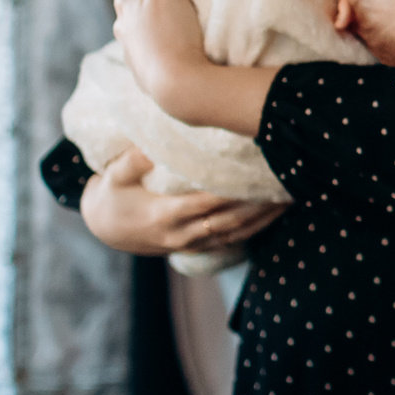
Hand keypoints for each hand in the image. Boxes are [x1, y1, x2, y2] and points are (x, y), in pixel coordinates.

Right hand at [81, 148, 285, 255]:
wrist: (103, 228)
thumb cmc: (110, 195)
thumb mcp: (113, 176)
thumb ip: (132, 162)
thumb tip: (149, 147)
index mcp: (164, 215)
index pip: (208, 203)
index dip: (234, 192)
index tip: (258, 176)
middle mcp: (181, 233)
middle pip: (229, 220)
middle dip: (260, 205)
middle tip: (287, 186)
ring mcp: (189, 243)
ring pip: (234, 233)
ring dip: (263, 219)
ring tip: (290, 200)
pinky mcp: (194, 247)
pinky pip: (230, 241)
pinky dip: (253, 229)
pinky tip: (274, 215)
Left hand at [114, 0, 212, 117]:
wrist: (177, 86)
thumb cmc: (171, 33)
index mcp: (126, 0)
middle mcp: (123, 23)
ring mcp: (133, 47)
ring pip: (147, 18)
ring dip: (163, 11)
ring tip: (185, 11)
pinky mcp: (146, 67)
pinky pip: (156, 40)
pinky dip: (166, 34)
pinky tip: (181, 38)